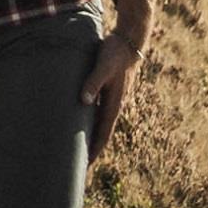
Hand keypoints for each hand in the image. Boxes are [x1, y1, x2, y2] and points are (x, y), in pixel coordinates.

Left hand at [81, 31, 140, 160]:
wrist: (129, 41)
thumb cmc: (115, 53)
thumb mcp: (103, 67)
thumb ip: (93, 82)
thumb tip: (84, 101)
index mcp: (114, 104)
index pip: (103, 134)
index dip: (95, 150)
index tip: (86, 166)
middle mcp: (114, 104)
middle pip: (101, 132)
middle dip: (92, 148)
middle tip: (78, 164)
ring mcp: (112, 97)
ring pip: (99, 122)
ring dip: (90, 134)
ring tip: (78, 146)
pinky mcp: (108, 89)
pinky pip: (98, 110)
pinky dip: (90, 119)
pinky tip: (81, 119)